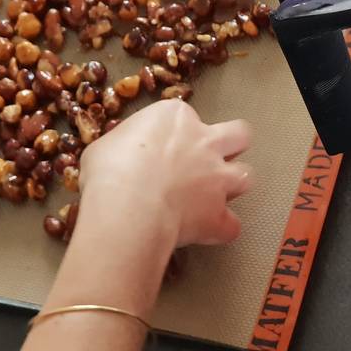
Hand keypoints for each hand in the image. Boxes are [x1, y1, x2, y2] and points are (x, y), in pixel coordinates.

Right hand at [77, 100, 253, 250]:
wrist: (128, 206)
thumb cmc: (108, 171)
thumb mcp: (104, 147)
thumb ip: (123, 147)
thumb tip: (120, 157)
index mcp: (175, 118)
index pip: (186, 118)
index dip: (177, 134)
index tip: (162, 148)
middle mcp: (205, 142)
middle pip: (238, 135)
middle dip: (231, 146)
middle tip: (210, 160)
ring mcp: (217, 177)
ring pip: (246, 175)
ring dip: (233, 186)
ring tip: (213, 197)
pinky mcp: (218, 213)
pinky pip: (232, 224)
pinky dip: (222, 229)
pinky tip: (209, 233)